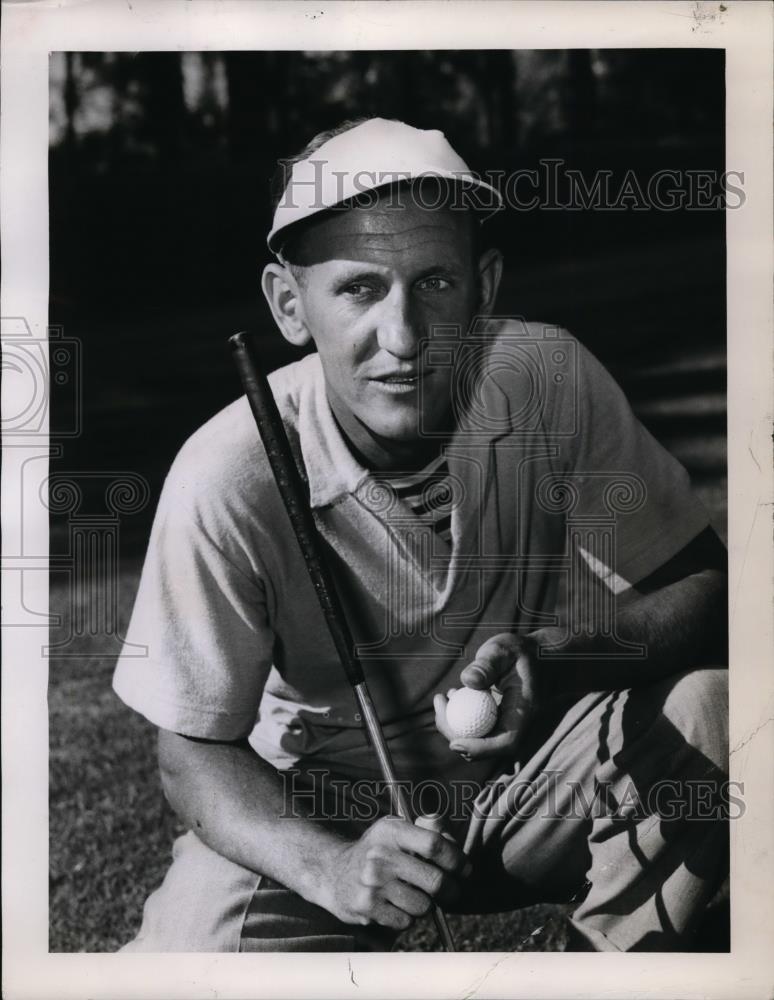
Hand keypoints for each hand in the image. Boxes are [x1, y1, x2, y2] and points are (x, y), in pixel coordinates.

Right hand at [320, 816, 468, 930]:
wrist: (334, 873)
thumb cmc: (377, 851)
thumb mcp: (396, 830)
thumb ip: (427, 830)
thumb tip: (453, 842)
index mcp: (392, 831)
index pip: (434, 844)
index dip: (457, 859)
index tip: (464, 869)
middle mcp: (380, 855)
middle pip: (435, 880)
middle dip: (451, 890)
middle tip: (451, 892)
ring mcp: (372, 883)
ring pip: (423, 905)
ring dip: (426, 905)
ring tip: (414, 895)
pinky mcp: (367, 907)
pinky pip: (406, 921)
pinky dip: (407, 917)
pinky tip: (396, 905)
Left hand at [434, 633, 539, 762]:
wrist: (532, 654)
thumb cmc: (518, 649)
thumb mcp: (503, 650)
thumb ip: (487, 663)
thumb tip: (468, 680)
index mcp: (526, 711)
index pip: (507, 742)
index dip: (480, 748)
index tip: (454, 742)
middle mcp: (518, 724)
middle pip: (487, 747)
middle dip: (457, 736)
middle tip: (438, 705)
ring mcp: (507, 725)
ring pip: (478, 740)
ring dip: (454, 726)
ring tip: (442, 697)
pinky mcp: (497, 722)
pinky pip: (476, 729)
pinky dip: (460, 719)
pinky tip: (452, 695)